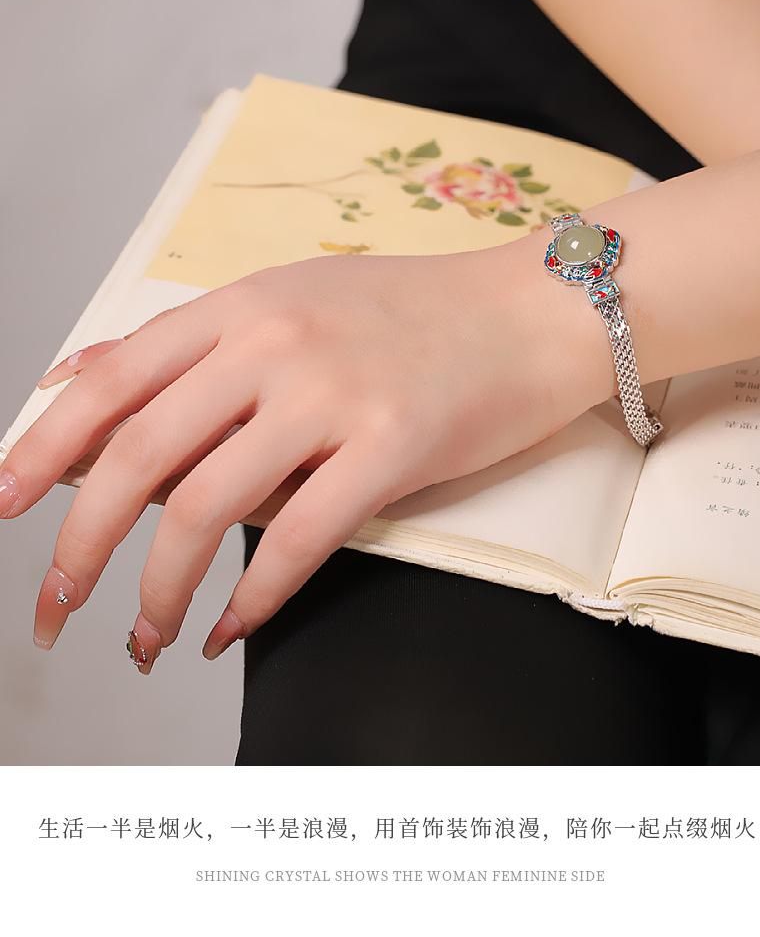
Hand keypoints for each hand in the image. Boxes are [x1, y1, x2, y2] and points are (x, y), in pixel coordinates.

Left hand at [0, 235, 605, 671]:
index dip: (42, 450)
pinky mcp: (392, 446)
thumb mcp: (286, 300)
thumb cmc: (412, 312)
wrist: (528, 309)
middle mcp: (272, 344)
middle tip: (54, 609)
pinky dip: (251, 597)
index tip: (3, 508)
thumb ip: (186, 344)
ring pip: (208, 506)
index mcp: (238, 308)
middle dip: (80, 545)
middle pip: (140, 455)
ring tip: (141, 638)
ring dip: (159, 590)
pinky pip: (300, 538)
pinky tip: (227, 629)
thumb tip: (80, 374)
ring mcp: (332, 394)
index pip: (111, 381)